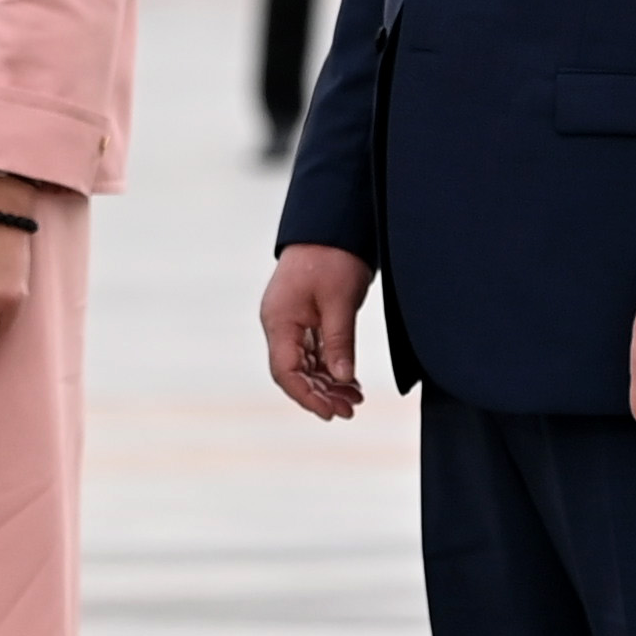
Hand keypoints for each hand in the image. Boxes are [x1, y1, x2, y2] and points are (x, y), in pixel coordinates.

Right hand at [262, 243, 373, 421]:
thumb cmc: (332, 256)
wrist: (333, 223)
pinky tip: (350, 381)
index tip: (331, 412)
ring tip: (355, 399)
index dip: (307, 396)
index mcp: (280, 320)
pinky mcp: (306, 317)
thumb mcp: (340, 301)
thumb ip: (339, 342)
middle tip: (351, 410)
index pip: (286, 371)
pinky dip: (331, 367)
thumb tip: (343, 378)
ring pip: (306, 365)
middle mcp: (281, 324)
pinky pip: (314, 351)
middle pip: (295, 372)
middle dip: (321, 394)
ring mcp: (292, 321)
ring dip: (329, 384)